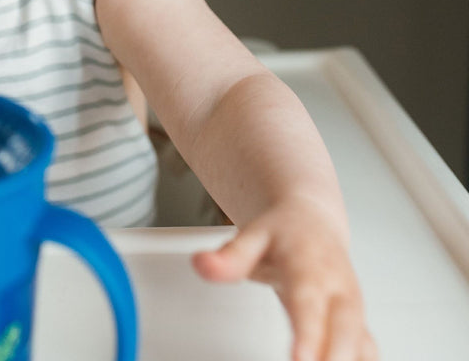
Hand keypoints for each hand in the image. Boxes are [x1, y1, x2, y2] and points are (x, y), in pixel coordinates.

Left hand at [192, 197, 377, 360]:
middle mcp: (339, 291)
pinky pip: (366, 355)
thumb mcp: (252, 235)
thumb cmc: (283, 232)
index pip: (309, 305)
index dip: (307, 335)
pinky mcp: (358, 328)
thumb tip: (202, 265)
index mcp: (311, 268)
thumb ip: (230, 256)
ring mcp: (353, 312)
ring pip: (361, 348)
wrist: (312, 222)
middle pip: (345, 333)